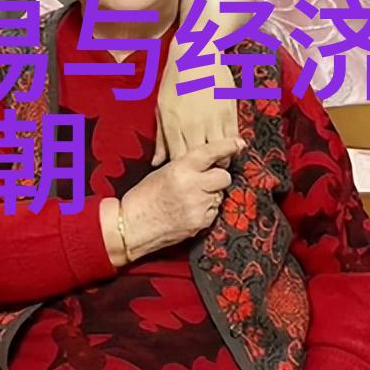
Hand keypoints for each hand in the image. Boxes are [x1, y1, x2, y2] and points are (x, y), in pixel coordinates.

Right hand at [111, 138, 243, 264]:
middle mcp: (192, 187)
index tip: (238, 143)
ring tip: (190, 199)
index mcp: (179, 169)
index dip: (226, 146)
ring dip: (211, 195)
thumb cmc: (142, 198)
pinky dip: (205, 210)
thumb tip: (207, 163)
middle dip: (218, 177)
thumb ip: (186, 167)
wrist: (131, 226)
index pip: (209, 153)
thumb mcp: (162, 173)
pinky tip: (188, 211)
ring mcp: (198, 207)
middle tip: (206, 180)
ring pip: (219, 195)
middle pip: (224, 176)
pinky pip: (213, 212)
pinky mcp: (200, 223)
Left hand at [153, 61, 237, 164]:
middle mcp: (192, 125)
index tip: (187, 172)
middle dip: (202, 170)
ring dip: (220, 161)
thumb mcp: (161, 108)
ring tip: (218, 161)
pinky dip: (232, 148)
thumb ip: (160, 138)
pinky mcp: (229, 113)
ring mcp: (212, 120)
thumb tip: (156, 163)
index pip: (178, 160)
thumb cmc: (175, 81)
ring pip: (220, 154)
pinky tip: (229, 149)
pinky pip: (233, 139)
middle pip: (200, 161)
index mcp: (172, 125)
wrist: (196, 55)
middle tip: (205, 171)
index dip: (184, 170)